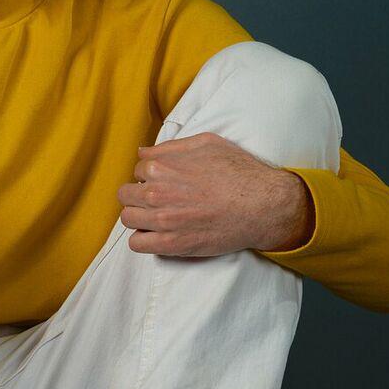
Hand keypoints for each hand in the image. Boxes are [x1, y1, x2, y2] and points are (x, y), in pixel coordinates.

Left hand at [117, 132, 312, 256]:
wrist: (262, 205)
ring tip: (156, 218)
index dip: (151, 176)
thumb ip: (171, 147)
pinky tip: (156, 235)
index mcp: (161, 167)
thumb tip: (143, 152)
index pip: (138, 171)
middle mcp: (156, 193)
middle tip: (158, 201)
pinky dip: (142, 240)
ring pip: (128, 219)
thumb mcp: (206, 144)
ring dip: (138, 217)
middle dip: (139, 195)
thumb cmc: (239, 172)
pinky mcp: (171, 244)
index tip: (164, 183)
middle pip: (127, 195)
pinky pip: (137, 244)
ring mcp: (162, 220)